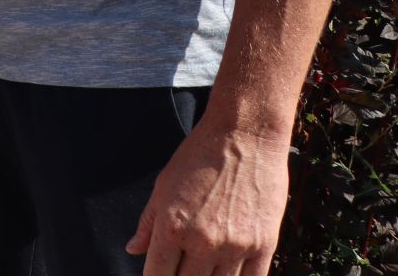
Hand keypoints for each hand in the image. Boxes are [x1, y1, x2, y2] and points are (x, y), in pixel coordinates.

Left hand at [127, 121, 289, 274]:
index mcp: (172, 227)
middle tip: (180, 270)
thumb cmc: (198, 156)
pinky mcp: (264, 246)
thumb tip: (133, 250)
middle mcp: (203, 243)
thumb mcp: (163, 186)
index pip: (157, 275)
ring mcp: (235, 247)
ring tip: (203, 270)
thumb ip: (148, 223)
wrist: (244, 137)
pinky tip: (228, 275)